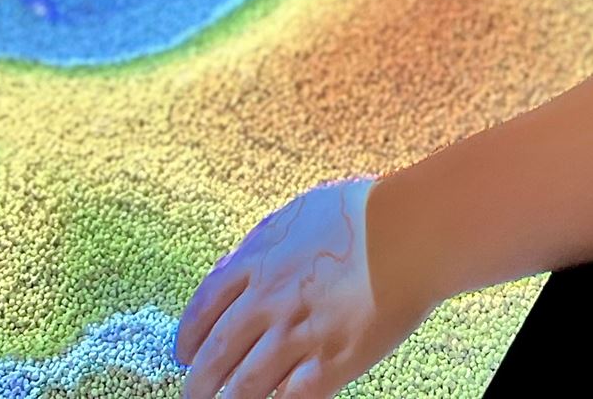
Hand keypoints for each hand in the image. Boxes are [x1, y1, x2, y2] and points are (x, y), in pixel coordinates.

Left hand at [175, 178, 422, 398]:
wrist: (409, 230)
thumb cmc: (361, 212)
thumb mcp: (297, 213)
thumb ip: (263, 241)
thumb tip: (236, 263)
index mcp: (258, 261)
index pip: (205, 307)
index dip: (189, 337)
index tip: (183, 354)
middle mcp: (270, 300)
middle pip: (218, 351)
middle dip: (199, 381)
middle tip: (192, 393)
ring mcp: (300, 333)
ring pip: (247, 383)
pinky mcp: (333, 360)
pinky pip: (292, 397)